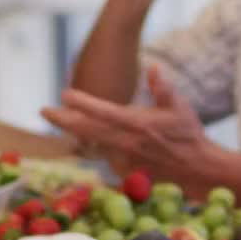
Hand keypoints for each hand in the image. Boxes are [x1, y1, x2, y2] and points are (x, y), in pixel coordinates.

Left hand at [42, 66, 209, 181]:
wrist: (197, 170)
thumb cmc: (188, 134)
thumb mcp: (180, 108)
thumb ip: (163, 88)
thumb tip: (153, 67)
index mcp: (137, 123)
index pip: (103, 111)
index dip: (81, 103)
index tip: (63, 93)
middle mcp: (126, 142)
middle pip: (87, 131)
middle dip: (62, 120)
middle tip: (43, 110)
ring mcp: (123, 160)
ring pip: (93, 144)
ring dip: (74, 132)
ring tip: (59, 119)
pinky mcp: (124, 172)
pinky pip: (104, 156)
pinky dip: (95, 146)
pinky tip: (87, 138)